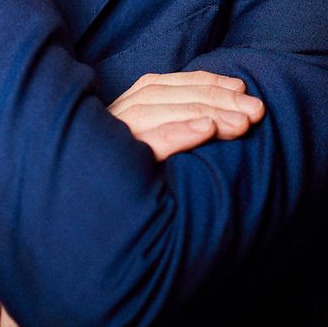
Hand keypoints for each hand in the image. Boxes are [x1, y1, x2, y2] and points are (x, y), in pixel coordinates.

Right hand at [0, 69, 263, 326]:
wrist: (70, 244)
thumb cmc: (115, 201)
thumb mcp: (142, 159)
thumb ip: (167, 131)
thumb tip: (218, 114)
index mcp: (118, 115)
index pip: (162, 85)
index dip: (203, 81)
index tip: (242, 86)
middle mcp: (109, 123)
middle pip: (166, 96)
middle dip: (217, 98)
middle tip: (257, 108)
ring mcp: (107, 145)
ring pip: (157, 113)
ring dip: (206, 112)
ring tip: (243, 122)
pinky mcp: (108, 171)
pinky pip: (145, 145)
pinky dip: (177, 133)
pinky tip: (207, 132)